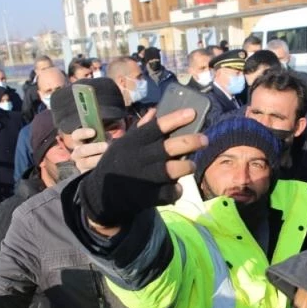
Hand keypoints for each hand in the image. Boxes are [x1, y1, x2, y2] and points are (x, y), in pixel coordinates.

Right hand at [69, 127, 108, 173]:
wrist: (103, 163)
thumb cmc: (102, 146)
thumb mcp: (102, 139)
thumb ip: (103, 136)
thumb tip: (107, 136)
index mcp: (79, 142)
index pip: (76, 135)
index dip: (83, 133)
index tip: (93, 132)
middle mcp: (77, 153)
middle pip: (82, 150)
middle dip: (95, 147)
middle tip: (106, 146)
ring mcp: (80, 164)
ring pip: (86, 162)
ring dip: (97, 159)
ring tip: (108, 156)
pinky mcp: (85, 174)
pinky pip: (90, 172)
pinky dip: (99, 168)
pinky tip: (106, 166)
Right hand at [79, 108, 206, 231]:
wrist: (101, 195)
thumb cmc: (116, 164)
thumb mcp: (123, 143)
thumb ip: (141, 128)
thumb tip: (155, 110)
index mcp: (133, 142)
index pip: (157, 127)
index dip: (175, 119)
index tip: (193, 113)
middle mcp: (139, 158)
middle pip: (169, 148)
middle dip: (190, 142)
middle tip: (205, 139)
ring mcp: (143, 178)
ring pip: (172, 170)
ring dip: (186, 167)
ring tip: (191, 165)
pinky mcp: (147, 196)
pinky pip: (169, 193)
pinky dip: (176, 190)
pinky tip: (177, 187)